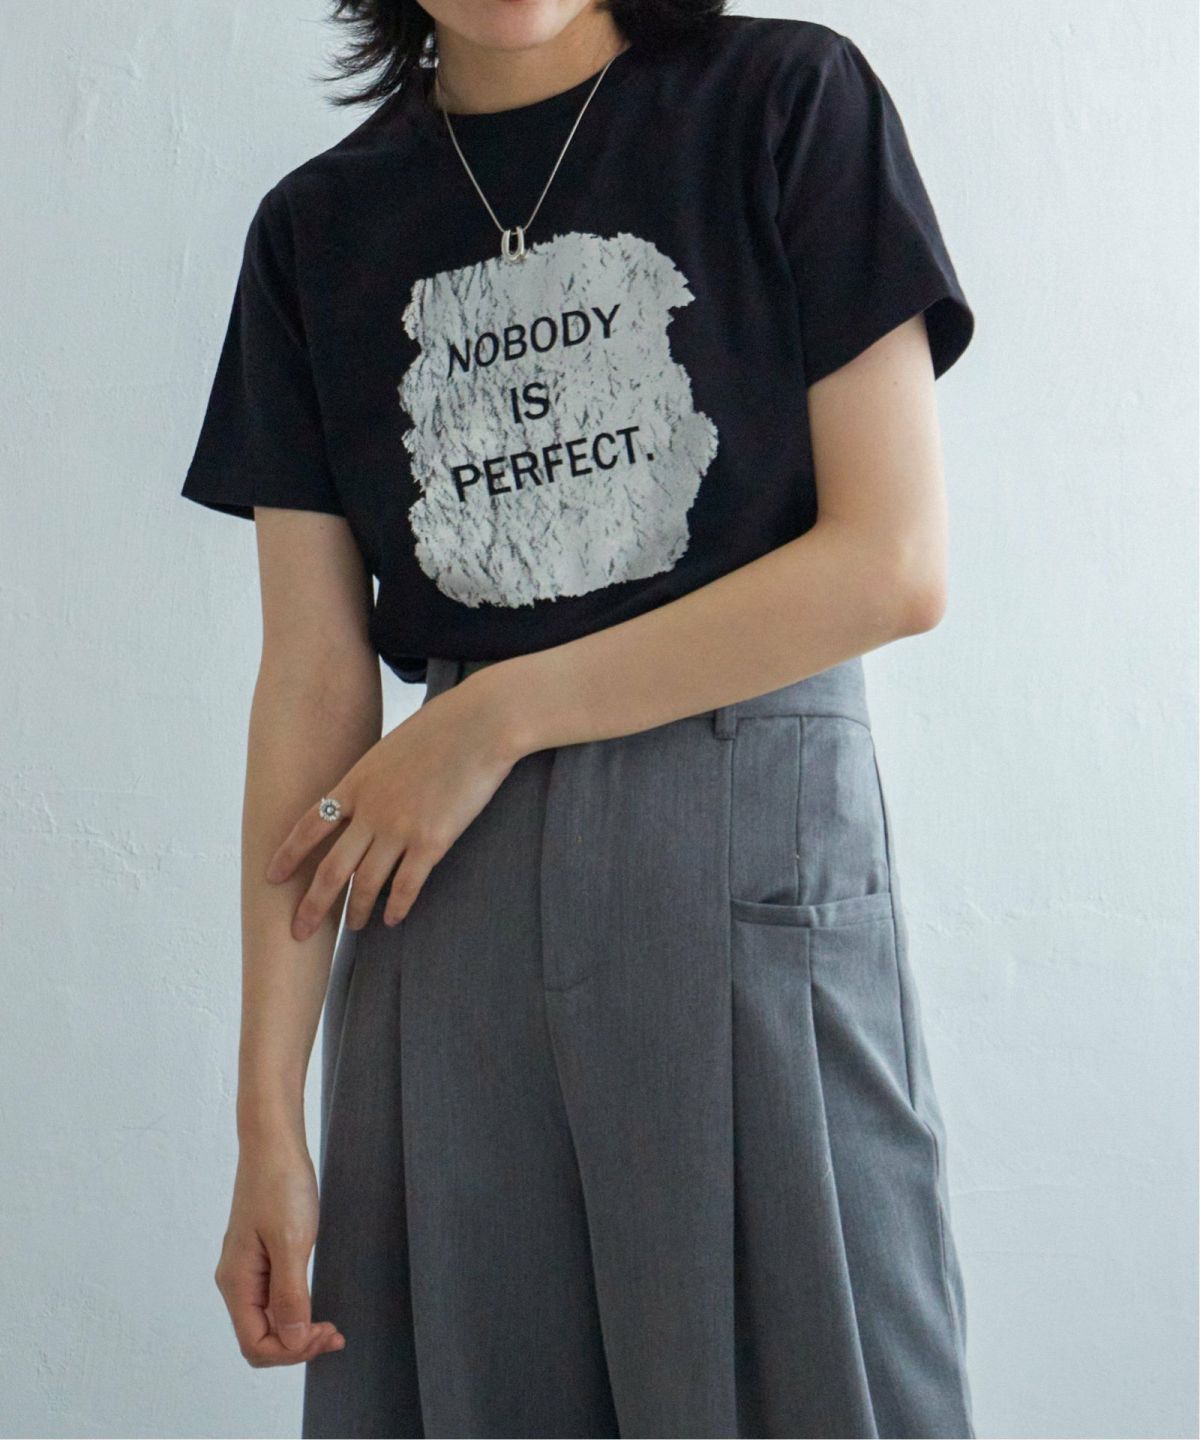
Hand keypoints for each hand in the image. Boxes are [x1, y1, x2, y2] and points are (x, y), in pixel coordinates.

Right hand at [214, 1141, 344, 1367]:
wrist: (274, 1143)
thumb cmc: (280, 1185)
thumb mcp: (291, 1241)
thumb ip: (290, 1295)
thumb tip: (292, 1342)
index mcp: (237, 1282)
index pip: (255, 1345)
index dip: (290, 1351)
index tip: (325, 1333)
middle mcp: (237, 1281)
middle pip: (260, 1338)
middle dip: (296, 1345)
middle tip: (335, 1334)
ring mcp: (248, 1269)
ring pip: (268, 1321)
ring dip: (297, 1331)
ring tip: (331, 1329)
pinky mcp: (261, 1256)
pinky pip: (273, 1300)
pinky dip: (295, 1311)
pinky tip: (315, 1308)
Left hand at [265, 673, 522, 936]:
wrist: (480, 724)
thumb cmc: (443, 727)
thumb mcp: (391, 748)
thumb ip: (374, 778)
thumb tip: (367, 798)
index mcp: (356, 783)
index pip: (309, 826)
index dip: (288, 855)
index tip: (271, 878)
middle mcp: (371, 810)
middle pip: (331, 869)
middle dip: (312, 905)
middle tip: (300, 931)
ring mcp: (400, 827)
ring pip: (367, 883)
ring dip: (357, 911)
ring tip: (354, 927)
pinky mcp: (432, 841)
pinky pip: (407, 885)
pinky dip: (397, 907)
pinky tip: (392, 920)